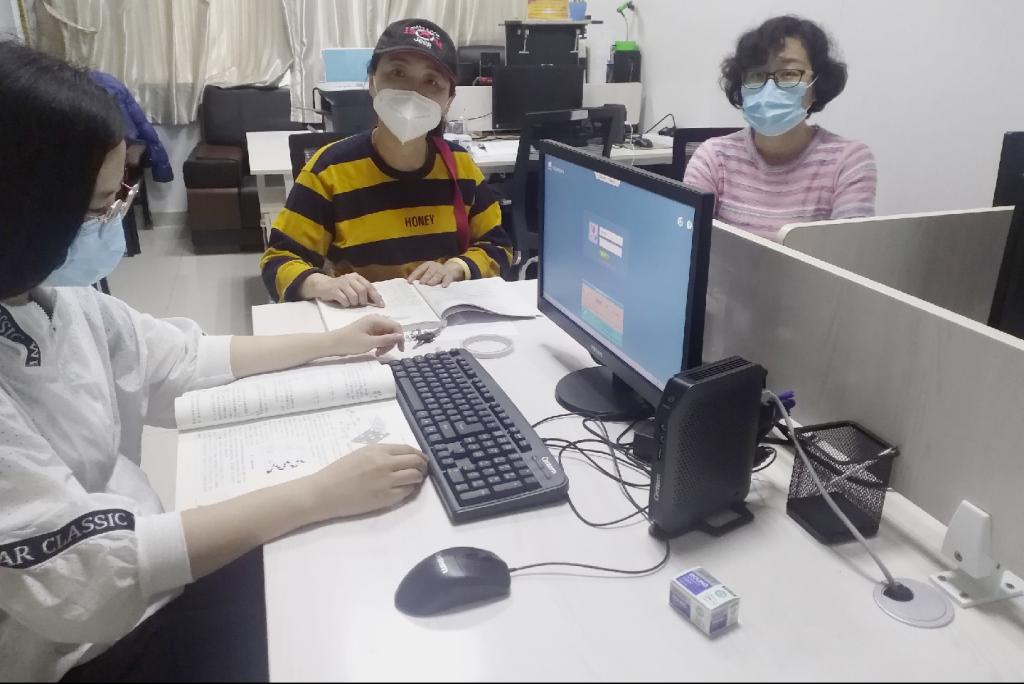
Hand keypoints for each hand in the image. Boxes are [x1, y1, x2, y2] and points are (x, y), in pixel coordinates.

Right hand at [301, 272, 383, 307]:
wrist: (321, 285)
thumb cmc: (340, 289)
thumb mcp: (353, 287)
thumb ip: (364, 291)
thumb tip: (378, 301)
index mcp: (356, 277)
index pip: (369, 286)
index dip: (376, 296)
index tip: (381, 305)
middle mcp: (349, 278)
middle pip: (362, 291)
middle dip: (363, 301)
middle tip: (360, 304)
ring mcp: (341, 283)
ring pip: (354, 297)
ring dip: (353, 303)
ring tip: (349, 303)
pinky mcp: (333, 290)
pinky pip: (344, 300)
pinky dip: (345, 304)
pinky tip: (343, 303)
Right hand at [305, 444, 427, 520]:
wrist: (324, 492)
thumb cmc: (339, 472)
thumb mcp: (361, 453)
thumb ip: (381, 453)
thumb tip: (402, 457)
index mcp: (378, 450)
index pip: (408, 449)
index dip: (419, 454)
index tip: (422, 459)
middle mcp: (385, 463)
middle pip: (416, 462)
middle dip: (422, 466)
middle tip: (422, 470)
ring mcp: (387, 481)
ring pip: (415, 477)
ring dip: (418, 478)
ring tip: (415, 481)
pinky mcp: (386, 498)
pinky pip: (407, 492)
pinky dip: (410, 490)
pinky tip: (406, 490)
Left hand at [326, 314, 404, 356]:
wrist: (332, 344)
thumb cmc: (350, 343)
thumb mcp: (370, 343)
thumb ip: (387, 339)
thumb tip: (401, 336)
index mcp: (376, 320)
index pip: (396, 326)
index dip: (400, 337)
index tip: (400, 349)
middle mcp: (375, 320)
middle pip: (392, 330)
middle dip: (391, 342)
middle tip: (383, 352)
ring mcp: (371, 325)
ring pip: (386, 334)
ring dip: (385, 344)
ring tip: (377, 353)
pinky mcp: (368, 331)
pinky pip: (380, 336)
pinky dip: (380, 344)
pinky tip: (375, 350)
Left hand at [407, 260, 464, 287]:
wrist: (450, 270)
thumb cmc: (435, 274)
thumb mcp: (428, 273)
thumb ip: (421, 277)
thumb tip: (411, 284)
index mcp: (427, 265)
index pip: (419, 269)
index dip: (414, 275)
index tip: (409, 281)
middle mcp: (435, 266)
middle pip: (429, 272)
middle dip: (425, 277)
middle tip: (421, 283)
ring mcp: (442, 270)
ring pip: (437, 275)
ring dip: (433, 280)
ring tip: (430, 284)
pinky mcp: (449, 275)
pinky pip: (447, 278)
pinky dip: (445, 282)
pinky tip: (443, 286)